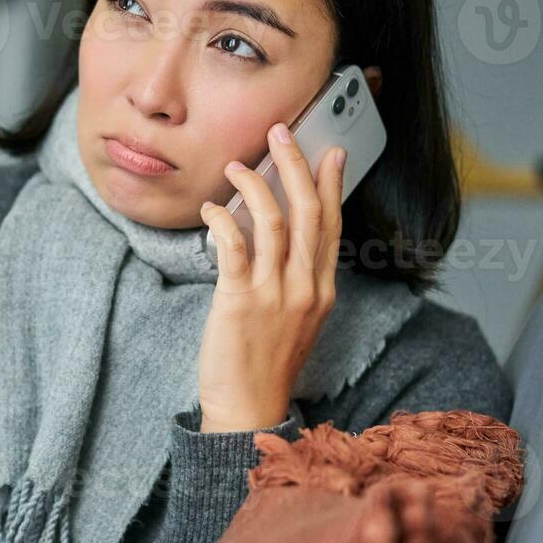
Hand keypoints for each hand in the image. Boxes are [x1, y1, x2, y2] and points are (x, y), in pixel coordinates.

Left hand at [196, 123, 346, 432]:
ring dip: (255, 185)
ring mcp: (275, 295)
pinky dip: (223, 220)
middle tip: (280, 132)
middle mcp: (305, 288)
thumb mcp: (296, 320)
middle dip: (296, 165)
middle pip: (309, 212)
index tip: (331, 151)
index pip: (332, 225)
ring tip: (236, 166)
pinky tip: (210, 208)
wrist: (248, 410)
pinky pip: (235, 247)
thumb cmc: (265, 365)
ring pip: (274, 222)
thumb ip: (295, 279)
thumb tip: (279, 237)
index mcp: (322, 291)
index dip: (331, 184)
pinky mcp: (240, 301)